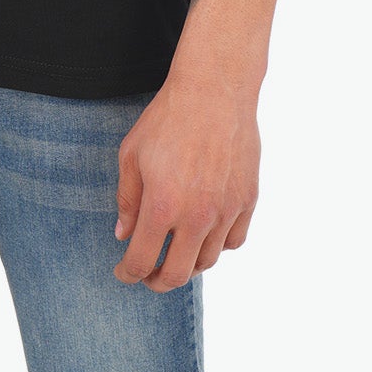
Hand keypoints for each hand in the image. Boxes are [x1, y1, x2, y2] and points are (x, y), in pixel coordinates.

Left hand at [112, 73, 259, 290]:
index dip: (129, 273)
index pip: (142, 260)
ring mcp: (226, 210)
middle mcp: (196, 216)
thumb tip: (124, 235)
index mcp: (162, 206)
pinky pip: (233, 241)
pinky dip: (217, 246)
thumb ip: (127, 199)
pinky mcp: (247, 200)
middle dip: (157, 280)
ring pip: (208, 261)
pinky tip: (205, 235)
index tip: (124, 272)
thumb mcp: (132, 154)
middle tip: (148, 274)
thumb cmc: (167, 118)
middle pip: (177, 274)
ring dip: (188, 264)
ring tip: (176, 253)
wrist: (213, 91)